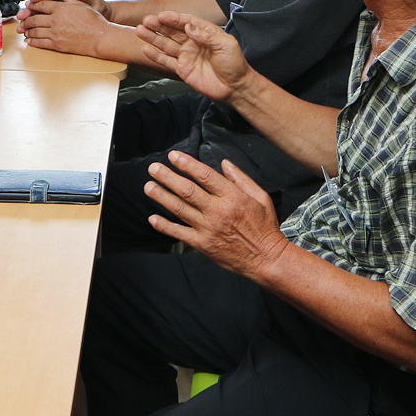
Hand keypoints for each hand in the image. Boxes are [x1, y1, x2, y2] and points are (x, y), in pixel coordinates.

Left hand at [17, 0, 110, 55]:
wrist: (99, 37)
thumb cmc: (94, 21)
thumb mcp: (82, 5)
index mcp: (61, 9)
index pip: (41, 5)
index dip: (32, 6)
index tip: (28, 7)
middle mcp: (56, 20)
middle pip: (34, 19)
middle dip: (25, 19)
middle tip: (22, 20)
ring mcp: (55, 33)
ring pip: (35, 31)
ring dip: (27, 30)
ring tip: (23, 30)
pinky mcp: (57, 45)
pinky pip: (40, 43)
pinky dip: (32, 41)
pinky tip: (29, 40)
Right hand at [137, 10, 249, 101]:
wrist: (235, 87)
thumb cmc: (235, 64)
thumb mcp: (226, 44)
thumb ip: (206, 35)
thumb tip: (188, 26)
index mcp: (205, 33)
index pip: (186, 22)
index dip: (174, 18)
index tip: (162, 15)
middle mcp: (193, 43)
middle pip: (172, 32)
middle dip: (159, 26)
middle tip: (146, 21)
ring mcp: (187, 56)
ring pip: (166, 44)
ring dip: (153, 38)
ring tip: (140, 31)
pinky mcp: (182, 69)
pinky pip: (166, 61)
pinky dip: (156, 56)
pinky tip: (146, 49)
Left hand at [143, 150, 288, 280]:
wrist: (266, 259)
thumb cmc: (265, 227)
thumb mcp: (260, 197)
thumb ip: (241, 179)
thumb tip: (224, 163)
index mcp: (232, 197)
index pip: (204, 175)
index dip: (186, 164)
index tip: (173, 156)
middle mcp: (218, 211)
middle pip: (187, 190)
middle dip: (168, 177)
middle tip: (154, 168)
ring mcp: (208, 228)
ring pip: (180, 209)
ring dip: (161, 197)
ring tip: (148, 187)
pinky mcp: (203, 244)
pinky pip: (179, 233)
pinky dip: (164, 226)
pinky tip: (153, 218)